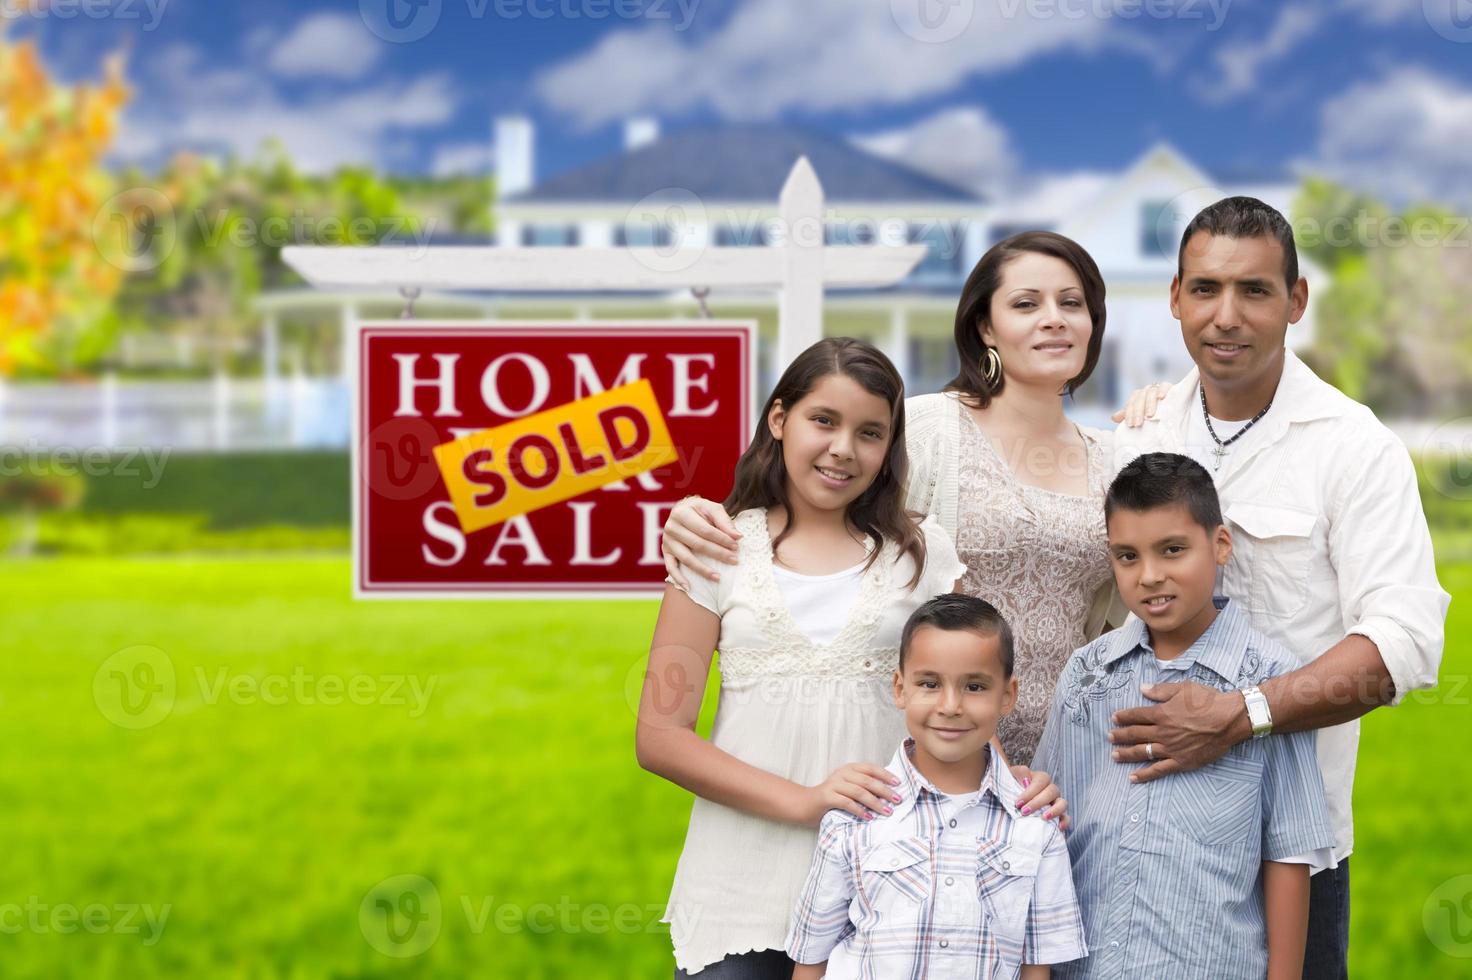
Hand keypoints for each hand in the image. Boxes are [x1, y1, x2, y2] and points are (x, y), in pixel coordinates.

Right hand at [660, 496, 741, 589]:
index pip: (705, 530)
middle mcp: (671, 526)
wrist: (683, 511)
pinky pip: (671, 567)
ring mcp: (667, 541)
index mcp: (681, 512)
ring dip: (703, 570)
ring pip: (686, 558)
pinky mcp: (665, 552)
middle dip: (718, 553)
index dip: (722, 539)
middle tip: (734, 560)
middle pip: (697, 544)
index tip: (736, 546)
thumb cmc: (701, 510)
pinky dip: (678, 578)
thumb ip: (724, 522)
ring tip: (718, 577)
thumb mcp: (712, 509)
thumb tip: (737, 537)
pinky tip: (689, 588)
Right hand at [803, 763, 901, 825]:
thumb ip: (862, 787)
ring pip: (859, 792)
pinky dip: (859, 810)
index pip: (870, 768)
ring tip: (887, 812)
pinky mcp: (827, 796)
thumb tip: (887, 794)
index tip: (898, 784)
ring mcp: (833, 784)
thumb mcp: (847, 788)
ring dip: (875, 802)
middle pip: (867, 780)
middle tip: (897, 800)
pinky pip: (846, 802)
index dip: (885, 775)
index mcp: (849, 769)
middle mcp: (842, 774)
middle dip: (884, 791)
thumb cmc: (831, 798)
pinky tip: (868, 817)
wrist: (805, 804)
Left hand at [1010, 765, 1069, 830]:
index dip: (1030, 792)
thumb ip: (1018, 773)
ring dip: (1055, 810)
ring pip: (1063, 803)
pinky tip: (1059, 827)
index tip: (1018, 803)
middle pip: (1052, 791)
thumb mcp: (1011, 776)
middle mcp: (1050, 789)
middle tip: (1024, 811)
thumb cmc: (1011, 787)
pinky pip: (1066, 817)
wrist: (1013, 801)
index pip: (1041, 781)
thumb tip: (1026, 780)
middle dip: (1038, 802)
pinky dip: (1065, 822)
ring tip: (1043, 818)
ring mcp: (1056, 802)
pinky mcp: (1058, 815)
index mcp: (1040, 778)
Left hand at [1107, 682, 1249, 782]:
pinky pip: (1159, 770)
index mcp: (1161, 713)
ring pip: (1143, 752)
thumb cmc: (1208, 701)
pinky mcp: (1181, 762)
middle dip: (1120, 736)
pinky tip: (1132, 777)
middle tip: (1108, 737)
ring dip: (1126, 754)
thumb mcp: (1183, 688)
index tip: (1114, 719)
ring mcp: (1171, 749)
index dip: (1123, 717)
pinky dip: (1144, 774)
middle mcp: (1162, 732)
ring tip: (1114, 755)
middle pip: (1135, 734)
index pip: (1136, 715)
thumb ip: (1160, 690)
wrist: (1229, 719)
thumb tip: (1142, 688)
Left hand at [1110, 382, 1171, 426]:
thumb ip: (1128, 415)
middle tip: (1138, 424)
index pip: (1130, 404)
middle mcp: (1145, 391)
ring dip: (1149, 404)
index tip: (1130, 425)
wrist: (1171, 406)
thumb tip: (1113, 418)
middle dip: (1138, 412)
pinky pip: (1165, 386)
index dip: (1129, 414)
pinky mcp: (1169, 386)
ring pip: (1150, 393)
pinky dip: (1162, 390)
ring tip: (1149, 415)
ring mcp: (1156, 388)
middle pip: (1139, 399)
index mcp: (1137, 397)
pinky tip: (1161, 397)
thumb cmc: (1152, 413)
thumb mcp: (1140, 415)